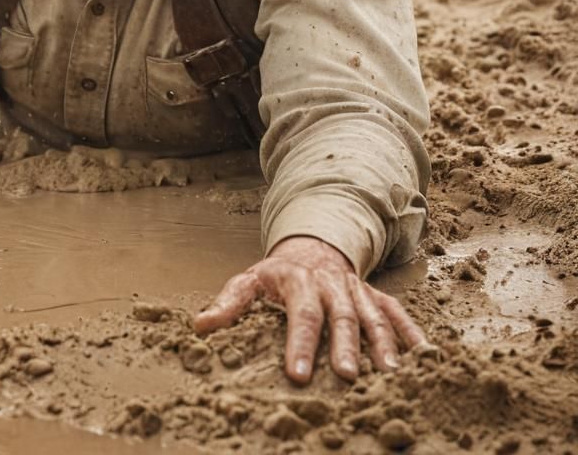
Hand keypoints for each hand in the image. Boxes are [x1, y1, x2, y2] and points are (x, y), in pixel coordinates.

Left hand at [194, 235, 424, 384]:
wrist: (311, 247)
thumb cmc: (276, 275)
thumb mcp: (248, 281)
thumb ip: (228, 303)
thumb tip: (200, 326)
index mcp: (297, 281)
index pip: (300, 314)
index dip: (299, 345)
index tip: (297, 375)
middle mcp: (331, 284)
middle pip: (340, 317)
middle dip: (344, 347)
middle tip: (347, 377)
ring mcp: (356, 290)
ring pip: (372, 316)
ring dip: (382, 344)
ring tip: (390, 375)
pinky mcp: (374, 296)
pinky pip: (396, 313)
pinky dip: (411, 333)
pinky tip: (424, 357)